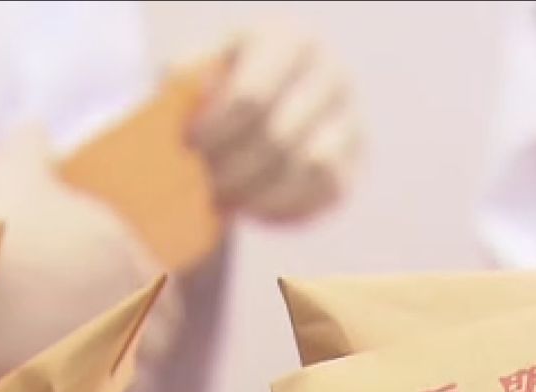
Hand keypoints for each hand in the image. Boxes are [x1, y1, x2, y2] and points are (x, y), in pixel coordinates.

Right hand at [0, 127, 181, 378]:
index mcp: (125, 256)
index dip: (151, 295)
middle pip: (160, 338)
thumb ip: (32, 143)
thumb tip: (38, 127)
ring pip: (133, 375)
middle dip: (142, 338)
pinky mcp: (75, 388)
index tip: (129, 298)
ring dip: (119, 371)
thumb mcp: (14, 163)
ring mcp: (103, 351)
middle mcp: (126, 307)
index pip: (166, 289)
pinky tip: (63, 391)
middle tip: (113, 335)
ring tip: (90, 366)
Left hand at [188, 22, 361, 223]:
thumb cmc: (221, 84)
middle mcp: (331, 74)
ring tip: (222, 197)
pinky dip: (283, 207)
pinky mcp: (354, 163)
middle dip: (231, 169)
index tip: (187, 150)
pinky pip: (322, 194)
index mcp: (290, 41)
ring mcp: (350, 120)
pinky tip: (250, 207)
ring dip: (256, 192)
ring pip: (306, 168)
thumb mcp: (198, 70)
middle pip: (277, 137)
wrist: (266, 104)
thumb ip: (185, 84)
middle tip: (201, 183)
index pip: (250, 98)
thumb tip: (181, 106)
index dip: (214, 133)